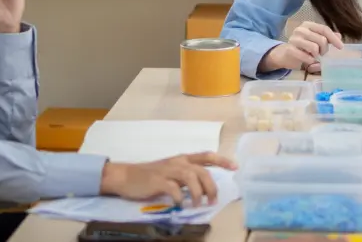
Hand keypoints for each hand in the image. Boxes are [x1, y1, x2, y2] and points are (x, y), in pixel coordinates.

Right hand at [100, 152, 237, 206]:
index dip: (222, 160)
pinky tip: (181, 205)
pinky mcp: (158, 181)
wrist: (126, 176)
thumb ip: (187, 176)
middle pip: (202, 171)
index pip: (207, 156)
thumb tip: (204, 187)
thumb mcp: (172, 172)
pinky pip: (174, 188)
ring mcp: (168, 170)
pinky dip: (180, 197)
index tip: (235, 167)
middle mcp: (178, 162)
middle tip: (213, 201)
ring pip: (191, 177)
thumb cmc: (150, 176)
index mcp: (183, 159)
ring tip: (198, 205)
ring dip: (198, 192)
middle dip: (211, 187)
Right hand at [261, 21, 342, 73]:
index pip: (324, 29)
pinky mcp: (290, 49)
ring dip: (317, 55)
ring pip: (314, 47)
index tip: (341, 47)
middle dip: (324, 49)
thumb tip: (339, 36)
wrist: (284, 55)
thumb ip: (327, 38)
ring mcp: (294, 39)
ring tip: (313, 56)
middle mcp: (300, 30)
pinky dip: (310, 60)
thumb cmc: (302, 47)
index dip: (334, 38)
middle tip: (321, 54)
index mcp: (308, 25)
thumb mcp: (315, 40)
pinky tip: (309, 60)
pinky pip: (306, 56)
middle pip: (321, 39)